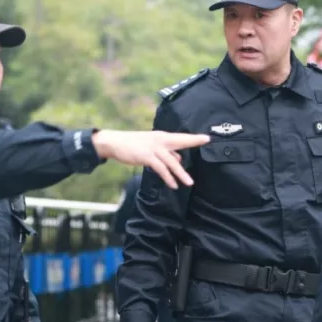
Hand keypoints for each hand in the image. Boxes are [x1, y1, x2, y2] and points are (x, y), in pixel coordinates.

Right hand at [92, 130, 208, 189]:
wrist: (115, 142)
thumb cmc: (133, 145)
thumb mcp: (151, 146)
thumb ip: (165, 152)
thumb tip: (178, 159)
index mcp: (162, 137)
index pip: (180, 137)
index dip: (193, 137)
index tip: (206, 137)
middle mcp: (160, 140)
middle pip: (180, 141)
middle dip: (193, 141)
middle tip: (206, 141)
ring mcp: (153, 148)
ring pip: (171, 161)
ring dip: (181, 173)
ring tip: (189, 182)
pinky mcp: (147, 157)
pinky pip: (161, 169)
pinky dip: (168, 177)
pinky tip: (173, 184)